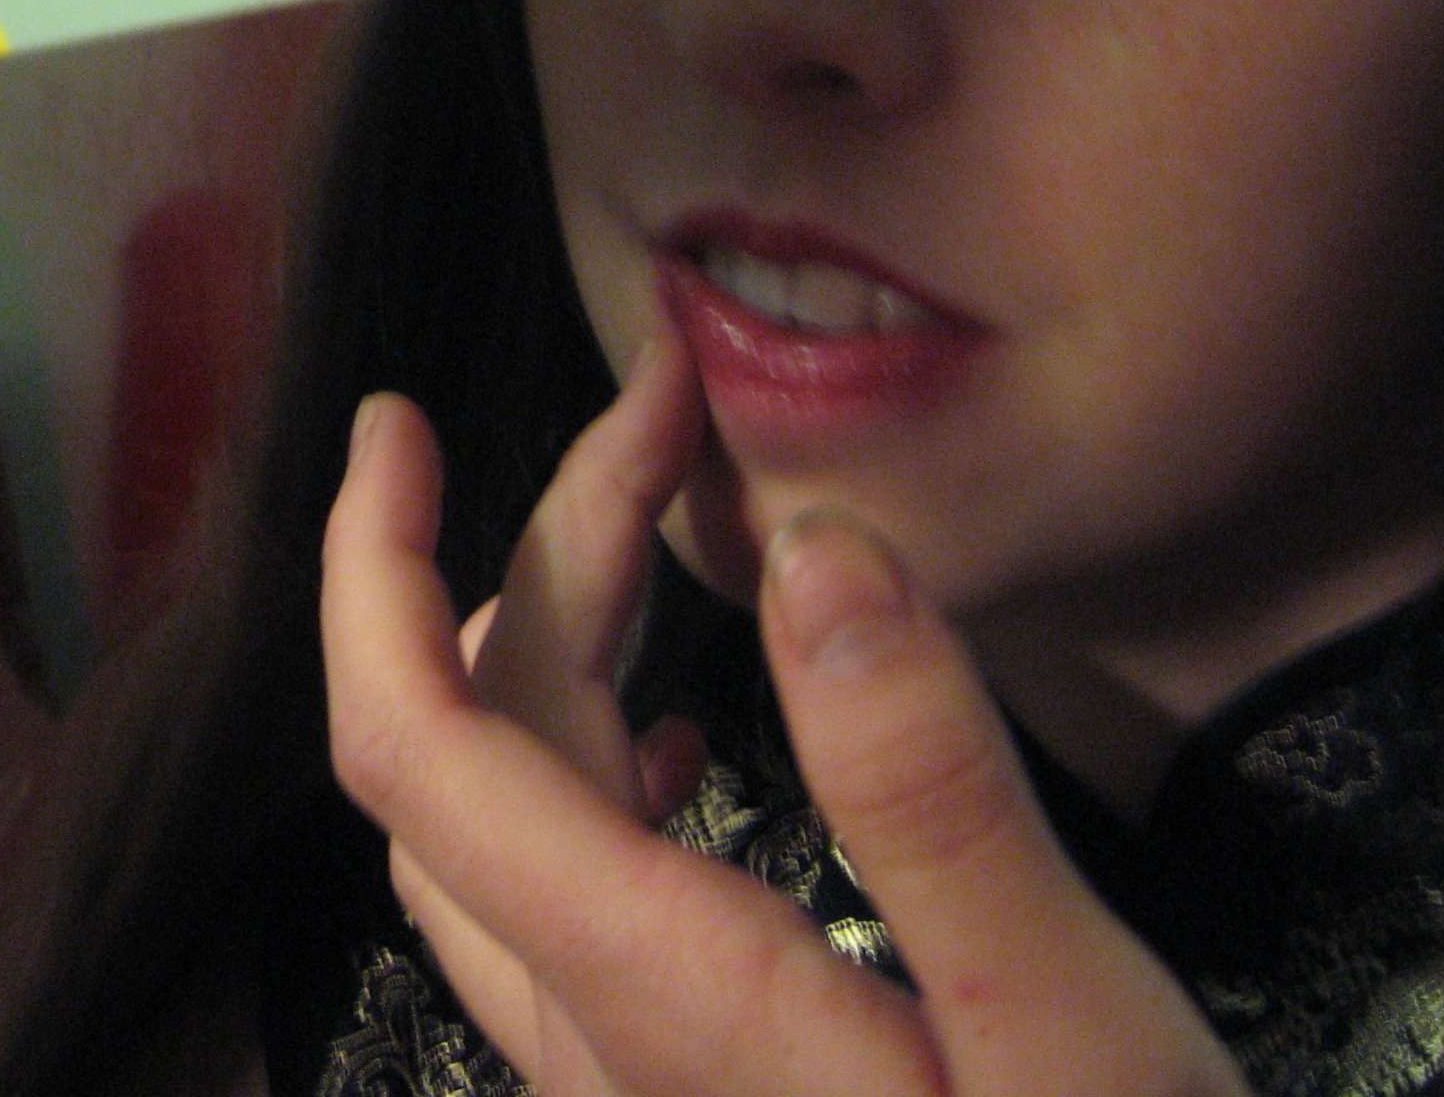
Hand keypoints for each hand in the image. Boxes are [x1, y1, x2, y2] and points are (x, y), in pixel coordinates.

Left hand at [321, 336, 1247, 1095]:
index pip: (419, 754)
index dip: (371, 569)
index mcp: (667, 999)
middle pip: (478, 756)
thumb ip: (934, 795)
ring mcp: (634, 1089)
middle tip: (671, 413)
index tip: (397, 417)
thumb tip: (815, 548)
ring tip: (669, 528)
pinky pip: (574, 906)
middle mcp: (605, 1045)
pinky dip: (602, 767)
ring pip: (509, 831)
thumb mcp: (1071, 1035)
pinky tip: (699, 735)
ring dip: (561, 651)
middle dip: (545, 547)